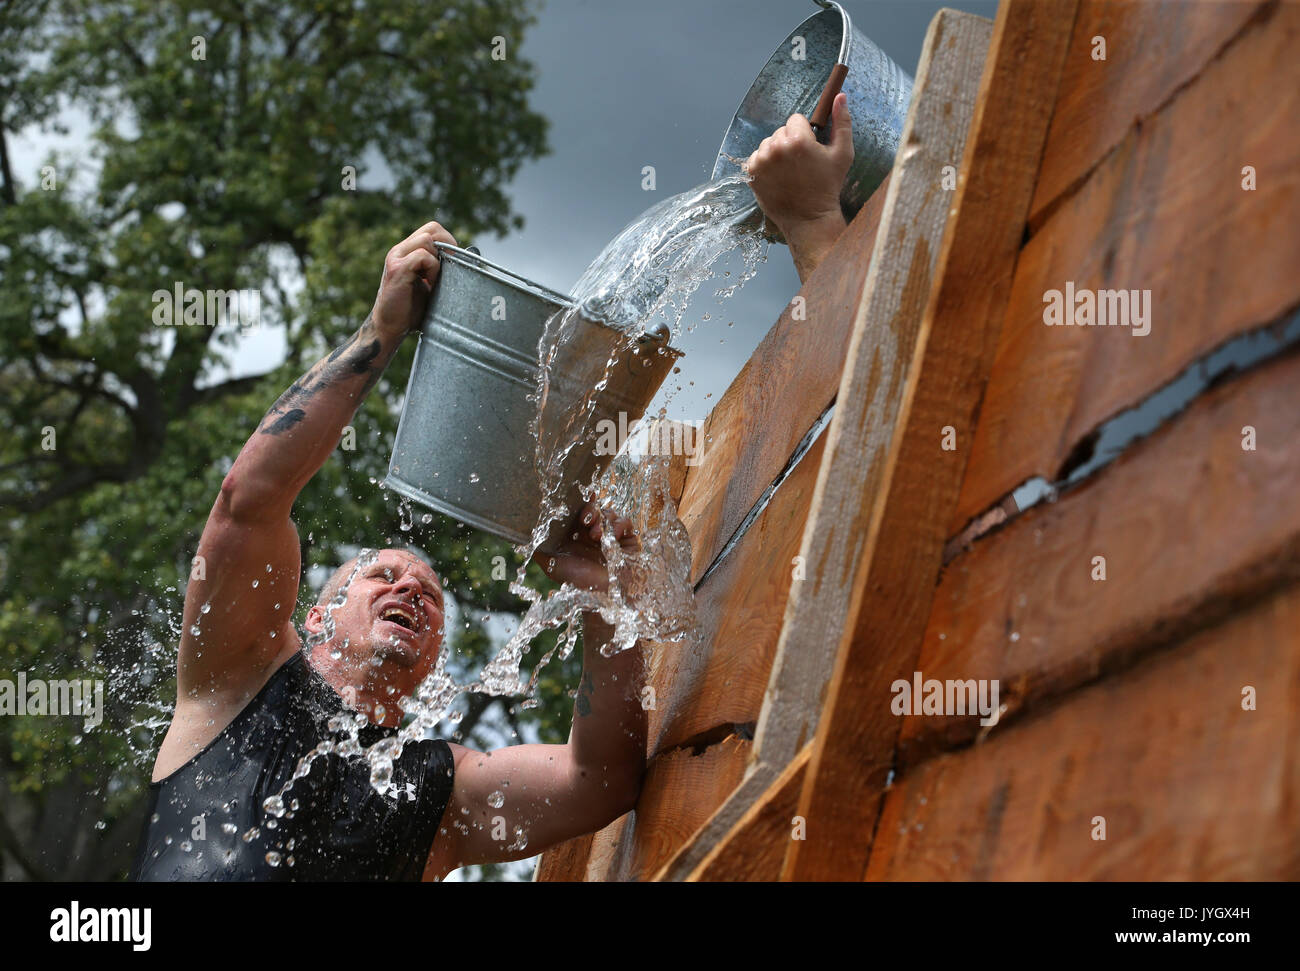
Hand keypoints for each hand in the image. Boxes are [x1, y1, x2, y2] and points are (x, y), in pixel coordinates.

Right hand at [371, 221, 457, 338]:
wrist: (389, 328)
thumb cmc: (411, 311)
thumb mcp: (431, 285)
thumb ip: (441, 270)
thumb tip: (469, 259)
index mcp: (407, 251)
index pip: (432, 229)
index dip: (447, 241)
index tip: (452, 262)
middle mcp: (400, 250)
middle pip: (432, 229)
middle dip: (447, 246)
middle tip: (449, 268)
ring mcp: (396, 257)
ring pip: (428, 240)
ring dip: (439, 259)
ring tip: (435, 280)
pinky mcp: (397, 269)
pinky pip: (423, 256)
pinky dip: (432, 269)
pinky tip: (429, 284)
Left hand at [532, 502, 638, 592]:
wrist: (602, 599)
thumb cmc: (576, 584)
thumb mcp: (551, 565)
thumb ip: (539, 548)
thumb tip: (523, 533)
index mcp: (576, 535)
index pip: (577, 511)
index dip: (577, 501)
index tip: (576, 493)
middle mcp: (593, 534)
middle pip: (594, 508)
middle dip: (590, 509)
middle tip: (585, 519)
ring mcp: (612, 536)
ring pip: (609, 513)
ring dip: (602, 520)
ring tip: (596, 536)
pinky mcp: (628, 540)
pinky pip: (626, 522)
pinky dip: (619, 524)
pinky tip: (613, 536)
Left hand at [745, 93, 852, 281]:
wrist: (808, 219)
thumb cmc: (828, 187)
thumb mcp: (842, 154)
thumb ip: (842, 122)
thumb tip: (840, 96)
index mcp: (798, 140)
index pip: (796, 119)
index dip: (805, 133)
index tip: (809, 149)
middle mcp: (776, 148)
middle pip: (781, 130)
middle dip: (791, 142)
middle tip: (801, 164)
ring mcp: (761, 160)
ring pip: (768, 143)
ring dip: (777, 152)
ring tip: (789, 171)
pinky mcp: (752, 172)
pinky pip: (757, 156)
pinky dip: (765, 163)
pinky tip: (778, 176)